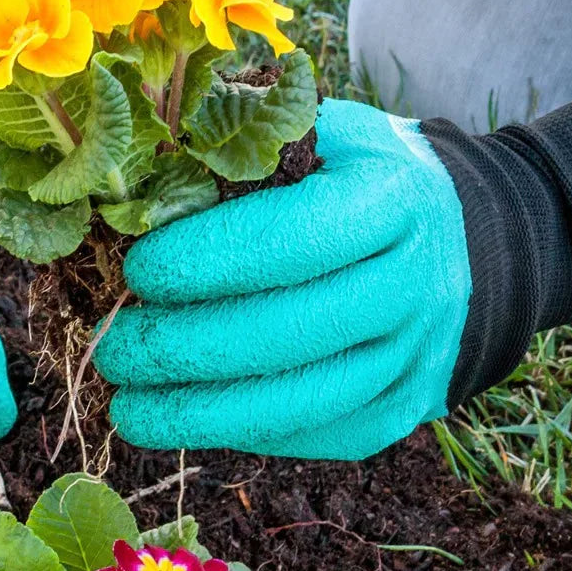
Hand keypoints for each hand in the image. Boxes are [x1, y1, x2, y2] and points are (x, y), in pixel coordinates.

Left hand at [94, 87, 571, 458]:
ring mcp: (417, 356)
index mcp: (394, 200)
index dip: (206, 261)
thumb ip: (247, 147)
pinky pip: (317, 435)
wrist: (459, 240)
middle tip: (113, 350)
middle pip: (290, 333)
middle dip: (185, 349)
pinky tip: (187, 421)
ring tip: (127, 408)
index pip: (291, 239)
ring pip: (302, 402)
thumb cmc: (360, 179)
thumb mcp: (322, 136)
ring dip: (202, 414)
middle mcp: (416, 284)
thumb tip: (138, 185)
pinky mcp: (404, 409)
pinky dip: (244, 434)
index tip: (136, 272)